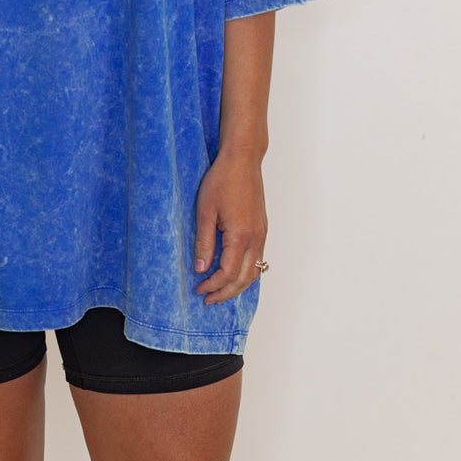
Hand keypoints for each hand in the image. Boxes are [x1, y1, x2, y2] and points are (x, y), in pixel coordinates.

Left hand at [193, 150, 267, 304]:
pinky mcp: (262, 229)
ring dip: (238, 286)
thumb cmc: (222, 180)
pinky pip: (258, 259)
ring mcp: (262, 234)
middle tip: (209, 299)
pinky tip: (234, 274)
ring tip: (220, 292)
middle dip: (226, 293)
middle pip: (244, 278)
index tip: (199, 289)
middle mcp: (256, 238)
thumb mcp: (205, 212)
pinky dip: (246, 273)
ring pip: (254, 271)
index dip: (213, 285)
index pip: (227, 273)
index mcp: (241, 236)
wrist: (243, 160)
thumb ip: (204, 243)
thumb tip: (201, 268)